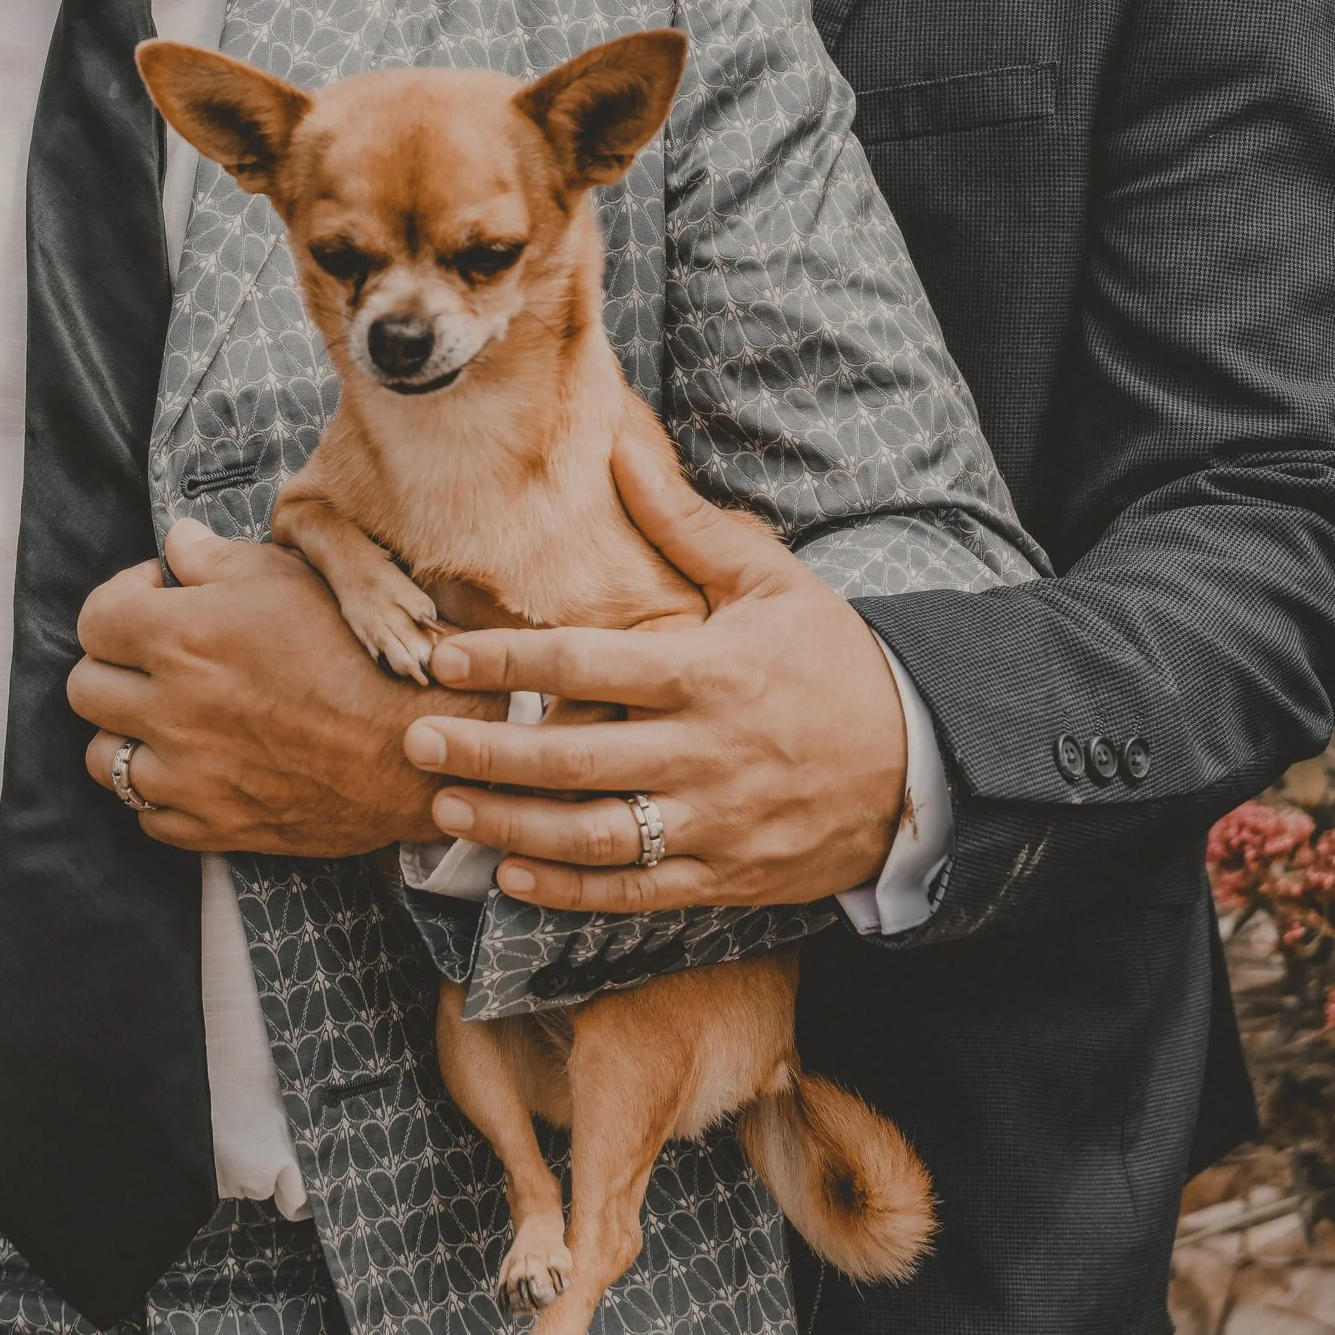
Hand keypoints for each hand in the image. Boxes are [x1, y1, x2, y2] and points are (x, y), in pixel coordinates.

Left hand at [72, 520, 444, 858]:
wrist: (413, 746)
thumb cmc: (357, 654)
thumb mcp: (292, 580)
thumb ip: (218, 561)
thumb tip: (176, 545)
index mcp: (183, 639)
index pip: (95, 621)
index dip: (123, 600)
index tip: (161, 598)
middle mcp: (171, 709)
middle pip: (86, 689)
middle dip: (113, 665)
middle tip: (156, 657)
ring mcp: (187, 776)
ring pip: (103, 759)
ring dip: (126, 732)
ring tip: (167, 715)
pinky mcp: (213, 825)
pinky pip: (147, 815)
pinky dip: (161, 791)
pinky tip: (195, 765)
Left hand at [400, 429, 907, 912]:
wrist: (920, 764)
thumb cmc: (835, 661)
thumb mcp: (770, 581)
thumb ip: (685, 522)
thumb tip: (620, 443)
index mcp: (708, 672)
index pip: (587, 662)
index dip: (507, 659)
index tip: (442, 655)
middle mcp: (703, 753)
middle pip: (573, 758)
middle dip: (486, 748)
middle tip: (413, 737)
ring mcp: (711, 823)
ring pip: (592, 834)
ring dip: (510, 822)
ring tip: (443, 803)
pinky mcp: (722, 877)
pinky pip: (633, 891)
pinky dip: (568, 888)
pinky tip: (510, 871)